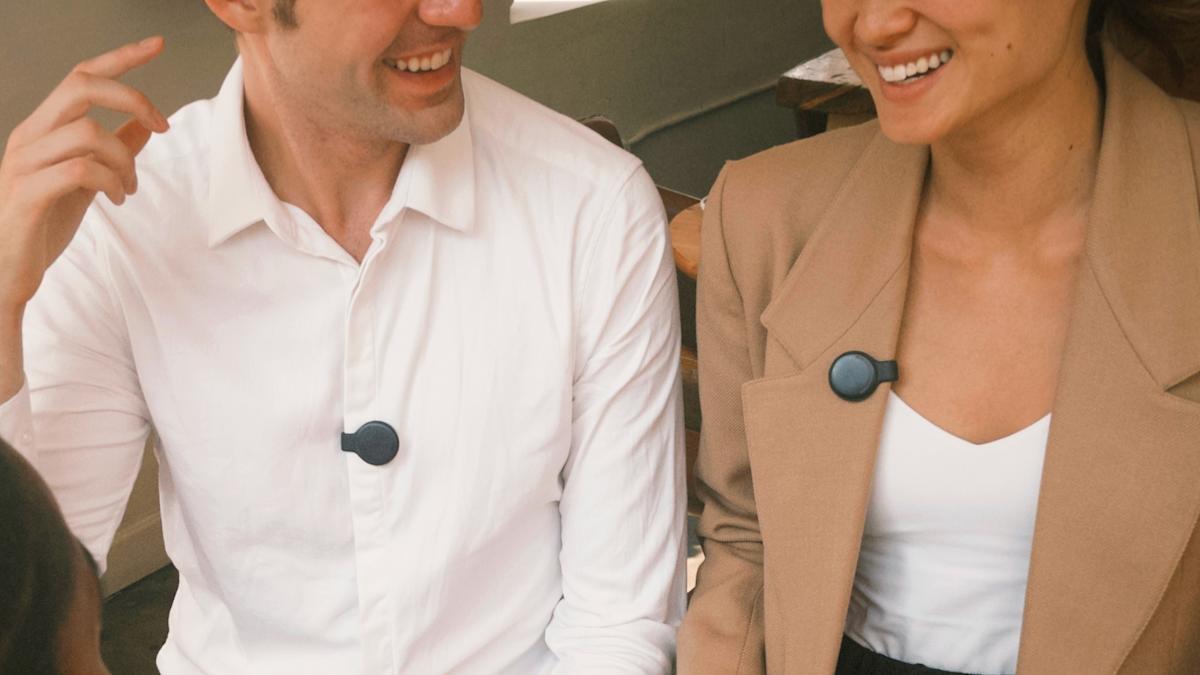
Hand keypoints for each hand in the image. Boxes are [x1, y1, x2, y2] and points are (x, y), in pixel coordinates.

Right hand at [0, 36, 168, 315]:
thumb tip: (147, 124)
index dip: (120, 57)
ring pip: (89, 133)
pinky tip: (117, 199)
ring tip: (129, 188)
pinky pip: (81, 170)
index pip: (80, 77)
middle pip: (82, 87)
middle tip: (163, 127)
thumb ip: (114, 151)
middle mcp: (28, 136)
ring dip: (126, 160)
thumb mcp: (88, 181)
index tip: (158, 45)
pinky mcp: (27, 194)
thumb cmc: (45, 224)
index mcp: (42, 128)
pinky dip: (112, 182)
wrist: (9, 270)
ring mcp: (23, 163)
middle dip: (132, 98)